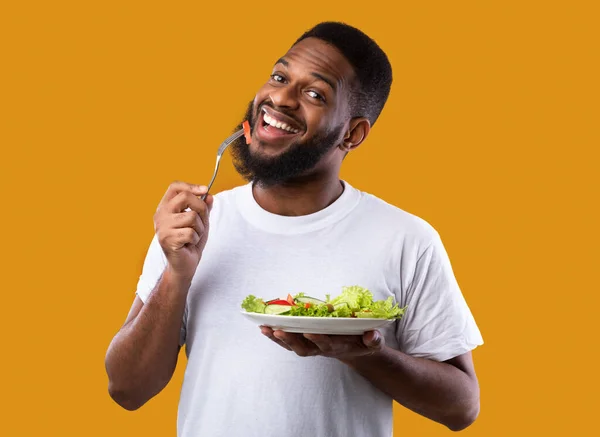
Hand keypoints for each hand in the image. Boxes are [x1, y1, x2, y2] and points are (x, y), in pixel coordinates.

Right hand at [154, 181, 212, 278]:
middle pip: (185, 197)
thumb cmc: (190, 242)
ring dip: (199, 228)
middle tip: (201, 221)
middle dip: (201, 208)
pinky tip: (189, 244)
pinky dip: (196, 239)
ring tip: (193, 236)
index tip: (205, 190)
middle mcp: (160, 215)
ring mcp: (162, 227)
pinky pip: (191, 232)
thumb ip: (204, 208)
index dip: (191, 186)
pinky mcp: (167, 239)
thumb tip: (209, 196)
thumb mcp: (200, 221)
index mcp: (165, 207)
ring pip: (191, 216)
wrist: (184, 265)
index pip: (174, 187)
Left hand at [260, 326, 383, 360]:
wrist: (355, 351)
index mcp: (338, 346)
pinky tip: (264, 328)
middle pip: (304, 348)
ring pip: (293, 346)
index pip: (326, 344)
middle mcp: (322, 349)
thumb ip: (373, 340)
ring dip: (279, 338)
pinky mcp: (305, 343)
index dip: (318, 339)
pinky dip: (276, 336)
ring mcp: (312, 347)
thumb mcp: (373, 342)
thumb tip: (371, 335)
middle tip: (278, 330)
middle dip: (291, 340)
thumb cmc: (363, 342)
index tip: (309, 331)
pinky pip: (288, 342)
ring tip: (265, 328)